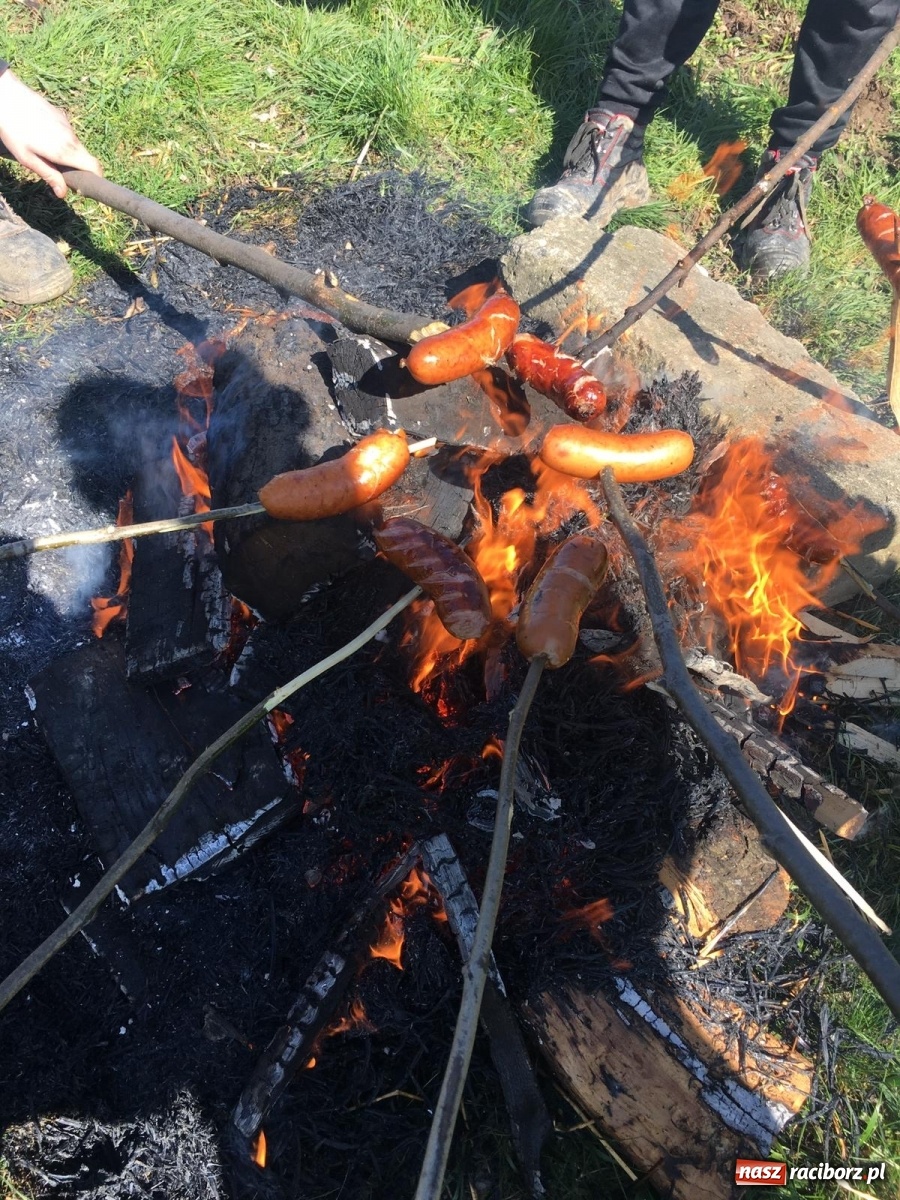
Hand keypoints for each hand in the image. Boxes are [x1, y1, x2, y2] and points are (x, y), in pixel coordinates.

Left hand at [0, 69, 101, 197]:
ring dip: (67, 153)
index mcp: (66, 151)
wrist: (7, 97)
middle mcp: (71, 137)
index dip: (95, 178)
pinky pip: (67, 134)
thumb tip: (62, 193)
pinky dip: (61, 140)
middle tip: (58, 171)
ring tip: (44, 150)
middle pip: (85, 157)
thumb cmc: (14, 130)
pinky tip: (42, 136)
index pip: (95, 167)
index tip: (85, 184)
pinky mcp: (61, 115)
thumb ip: (49, 176)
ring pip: (75, 145)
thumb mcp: (28, 159)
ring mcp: (67, 124)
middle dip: (78, 167)